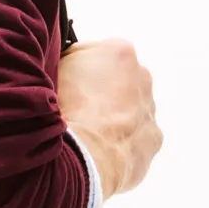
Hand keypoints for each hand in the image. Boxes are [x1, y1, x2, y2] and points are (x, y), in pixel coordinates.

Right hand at [57, 37, 161, 198]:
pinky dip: (121, 142)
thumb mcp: (55, 68)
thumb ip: (69, 59)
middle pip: (120, 81)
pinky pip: (136, 138)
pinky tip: (102, 149)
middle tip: (78, 110)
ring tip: (89, 133)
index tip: (68, 86)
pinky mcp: (153, 140)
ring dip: (114, 118)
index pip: (99, 55)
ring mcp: (150, 109)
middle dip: (103, 93)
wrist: (81, 155)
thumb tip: (68, 65)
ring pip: (131, 110)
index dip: (80, 71)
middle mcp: (142, 76)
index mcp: (120, 52)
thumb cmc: (65, 110)